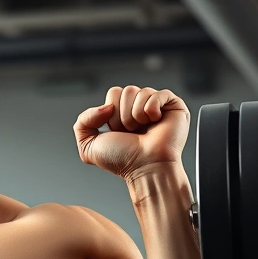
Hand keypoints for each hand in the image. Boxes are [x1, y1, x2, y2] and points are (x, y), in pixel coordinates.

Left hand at [73, 86, 189, 179]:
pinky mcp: (174, 106)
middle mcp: (139, 108)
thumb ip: (83, 122)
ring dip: (136, 115)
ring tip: (143, 130)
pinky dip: (152, 109)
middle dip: (123, 114)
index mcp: (122, 113)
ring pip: (140, 92)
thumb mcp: (88, 145)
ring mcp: (157, 106)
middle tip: (132, 132)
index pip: (114, 92)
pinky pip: (159, 94)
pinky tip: (155, 122)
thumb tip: (106, 107)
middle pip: (126, 90)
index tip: (118, 131)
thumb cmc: (122, 160)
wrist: (144, 168)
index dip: (112, 112)